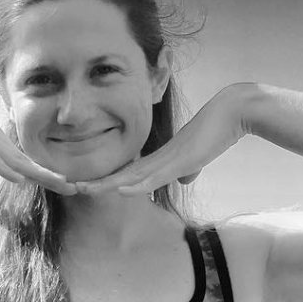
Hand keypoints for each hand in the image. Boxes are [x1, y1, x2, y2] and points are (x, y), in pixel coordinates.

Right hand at [0, 99, 76, 203]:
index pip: (27, 168)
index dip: (47, 178)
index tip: (69, 188)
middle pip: (27, 165)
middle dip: (50, 177)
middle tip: (74, 189)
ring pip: (14, 160)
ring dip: (36, 172)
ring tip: (58, 182)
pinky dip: (3, 167)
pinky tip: (19, 178)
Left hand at [73, 84, 252, 196]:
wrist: (232, 111)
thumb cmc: (216, 131)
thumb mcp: (197, 157)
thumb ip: (187, 169)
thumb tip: (183, 179)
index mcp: (159, 159)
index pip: (127, 173)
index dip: (106, 181)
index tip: (87, 187)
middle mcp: (157, 158)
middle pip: (121, 173)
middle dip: (96, 182)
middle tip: (70, 187)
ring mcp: (166, 158)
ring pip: (130, 175)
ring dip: (107, 184)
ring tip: (83, 189)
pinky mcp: (178, 159)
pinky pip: (153, 175)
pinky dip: (136, 184)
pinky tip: (120, 189)